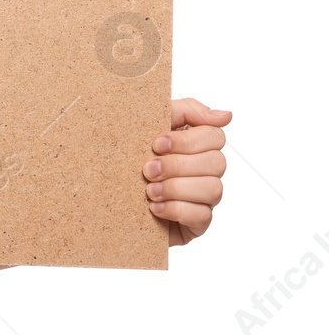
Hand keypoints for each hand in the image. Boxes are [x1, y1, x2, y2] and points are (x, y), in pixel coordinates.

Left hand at [144, 97, 228, 245]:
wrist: (108, 196)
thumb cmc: (130, 157)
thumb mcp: (149, 126)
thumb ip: (185, 111)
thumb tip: (226, 116)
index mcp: (196, 145)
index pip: (215, 136)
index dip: (188, 140)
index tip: (157, 143)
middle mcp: (206, 170)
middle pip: (216, 162)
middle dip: (178, 165)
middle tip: (148, 169)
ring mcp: (205, 197)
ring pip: (213, 188)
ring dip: (176, 188)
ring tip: (149, 190)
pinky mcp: (198, 222)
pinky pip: (201, 215)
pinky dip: (175, 209)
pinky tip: (154, 207)